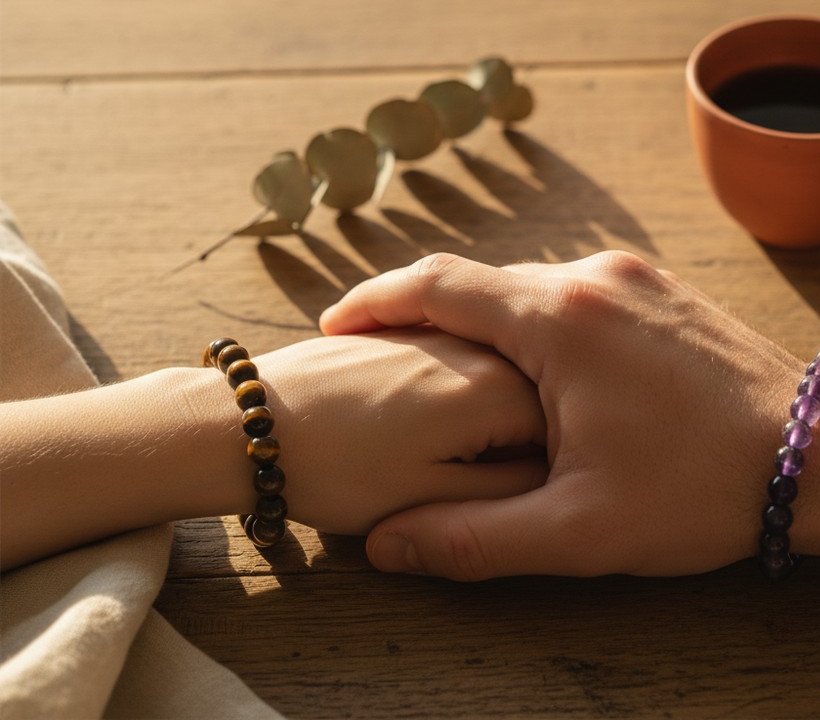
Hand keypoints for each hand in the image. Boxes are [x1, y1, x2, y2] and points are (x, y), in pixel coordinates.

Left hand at [253, 328, 546, 535]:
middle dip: (526, 436)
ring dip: (490, 412)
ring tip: (440, 452)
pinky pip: (456, 356)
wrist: (248, 424)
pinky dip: (456, 390)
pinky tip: (419, 422)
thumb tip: (553, 477)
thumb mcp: (431, 497)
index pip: (564, 425)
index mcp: (494, 387)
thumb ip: (508, 489)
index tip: (526, 494)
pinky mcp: (405, 329)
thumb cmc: (339, 470)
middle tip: (480, 477)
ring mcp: (438, 331)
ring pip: (496, 372)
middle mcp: (475, 346)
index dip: (553, 468)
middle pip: (535, 391)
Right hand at [319, 252, 801, 579]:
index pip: (435, 284)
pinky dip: (532, 320)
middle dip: (422, 317)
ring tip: (450, 370)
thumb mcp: (582, 530)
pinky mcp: (658, 289)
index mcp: (560, 318)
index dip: (374, 302)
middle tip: (383, 358)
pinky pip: (573, 292)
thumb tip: (386, 548)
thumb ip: (473, 539)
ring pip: (527, 286)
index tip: (334, 326)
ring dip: (482, 321)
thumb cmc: (705, 487)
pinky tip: (532, 367)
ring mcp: (631, 275)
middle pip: (478, 282)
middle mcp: (592, 276)